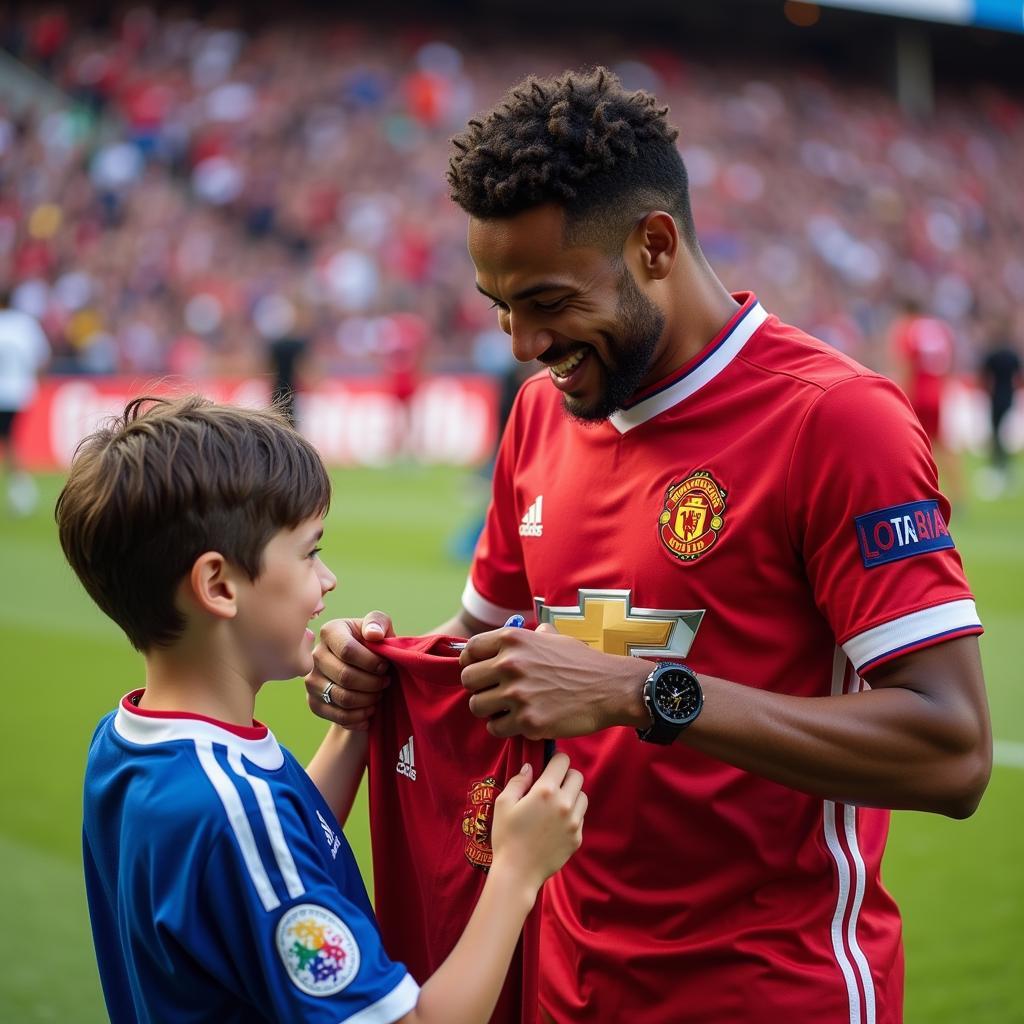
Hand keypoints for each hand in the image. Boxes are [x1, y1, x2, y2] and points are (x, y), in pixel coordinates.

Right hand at [304, 613, 393, 730]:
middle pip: (345, 676)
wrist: (363, 672)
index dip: (371, 662)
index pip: (348, 651)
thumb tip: (373, 634)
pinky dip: (360, 717)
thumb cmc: (374, 646)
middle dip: (373, 683)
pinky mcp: (314, 702)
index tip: (385, 666)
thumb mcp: (381, 628)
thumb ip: (378, 623)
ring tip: (379, 694)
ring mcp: (311, 680)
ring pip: (343, 698)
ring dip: (369, 700)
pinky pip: (338, 716)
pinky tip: (370, 710)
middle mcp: (315, 655)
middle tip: (385, 682)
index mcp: (330, 632)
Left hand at [459, 624, 650, 738]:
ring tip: (506, 709)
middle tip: (495, 693)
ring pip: (477, 706)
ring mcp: (517, 694)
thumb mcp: (553, 637)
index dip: (470, 662)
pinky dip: (503, 728)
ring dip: (489, 710)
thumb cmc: (582, 662)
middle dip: (479, 688)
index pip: (469, 650)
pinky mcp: (527, 722)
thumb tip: (509, 633)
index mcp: (513, 640)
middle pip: (468, 680)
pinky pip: (496, 728)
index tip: (478, 671)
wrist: (610, 688)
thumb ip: (527, 636)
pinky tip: (519, 722)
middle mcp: (510, 664)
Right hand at [489, 753, 586, 889]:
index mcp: (546, 791)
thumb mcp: (503, 804)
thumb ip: (519, 781)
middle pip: (577, 776)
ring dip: (572, 795)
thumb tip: (530, 767)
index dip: (555, 759)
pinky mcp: (577, 838)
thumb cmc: (506, 837)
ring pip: (583, 796)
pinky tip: (556, 824)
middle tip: (552, 785)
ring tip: (555, 805)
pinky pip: (580, 818)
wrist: (517, 873)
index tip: (548, 765)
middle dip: (566, 775)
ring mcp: (574, 822)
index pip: (563, 761)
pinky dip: (572, 815)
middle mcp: (564, 803)